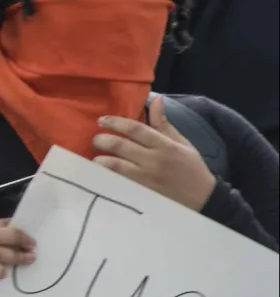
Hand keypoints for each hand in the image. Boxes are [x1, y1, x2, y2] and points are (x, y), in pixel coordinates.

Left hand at [91, 95, 215, 210]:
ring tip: (96, 157)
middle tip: (96, 139)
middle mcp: (153, 160)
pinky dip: (106, 176)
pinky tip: (100, 173)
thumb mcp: (181, 142)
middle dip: (102, 140)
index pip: (135, 129)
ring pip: (114, 165)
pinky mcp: (140, 191)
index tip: (101, 120)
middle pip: (120, 146)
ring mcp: (145, 178)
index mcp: (165, 145)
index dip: (115, 122)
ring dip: (99, 159)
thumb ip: (163, 123)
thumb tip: (156, 99)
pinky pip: (117, 181)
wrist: (201, 198)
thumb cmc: (190, 168)